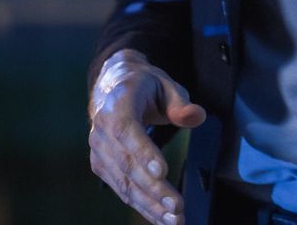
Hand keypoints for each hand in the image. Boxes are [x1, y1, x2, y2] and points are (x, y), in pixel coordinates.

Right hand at [88, 48, 206, 224]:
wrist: (112, 90)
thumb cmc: (146, 87)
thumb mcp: (166, 85)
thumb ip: (180, 103)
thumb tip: (197, 117)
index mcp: (117, 105)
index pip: (126, 131)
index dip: (143, 153)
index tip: (162, 172)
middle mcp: (102, 131)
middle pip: (126, 165)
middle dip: (153, 188)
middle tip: (178, 206)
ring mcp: (99, 152)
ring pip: (124, 184)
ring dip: (150, 205)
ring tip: (175, 219)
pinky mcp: (102, 168)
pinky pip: (123, 190)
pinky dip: (143, 207)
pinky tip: (163, 219)